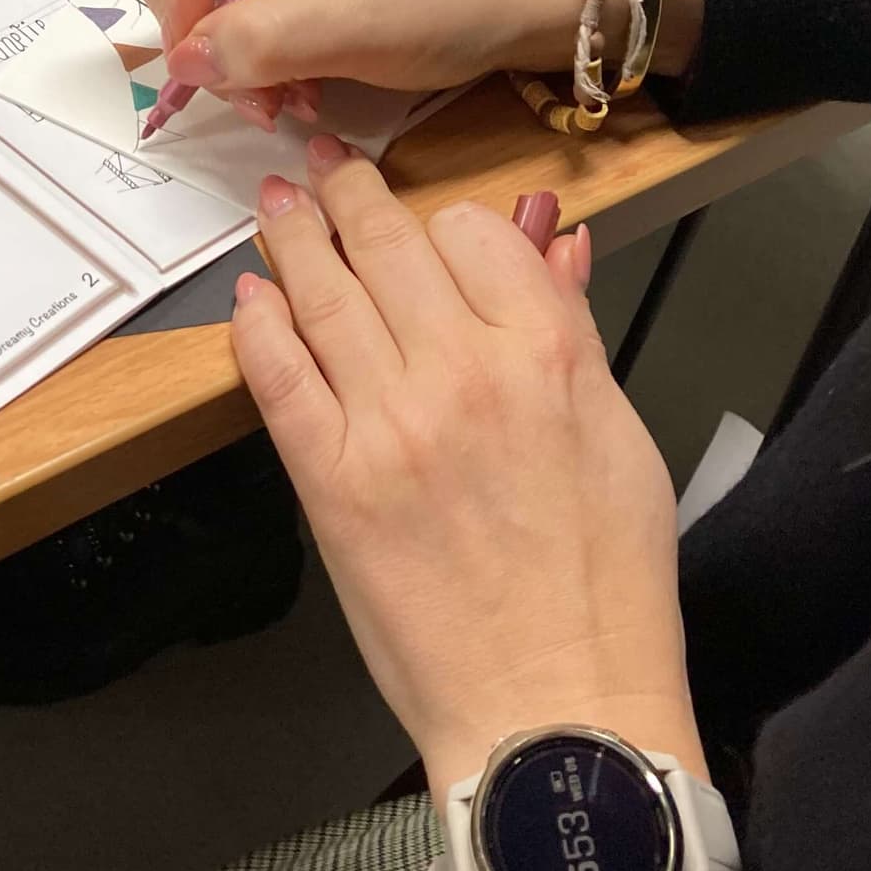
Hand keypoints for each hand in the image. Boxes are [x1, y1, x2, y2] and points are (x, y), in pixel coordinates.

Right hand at [121, 0, 595, 118]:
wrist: (520, 1)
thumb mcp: (352, 23)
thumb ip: (260, 41)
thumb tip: (183, 64)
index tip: (210, 45)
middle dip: (204, 33)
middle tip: (256, 91)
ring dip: (231, 57)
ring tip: (287, 95)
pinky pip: (230, 12)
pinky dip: (253, 58)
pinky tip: (297, 84)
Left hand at [234, 137, 704, 803]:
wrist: (555, 712)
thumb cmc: (605, 587)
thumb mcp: (620, 438)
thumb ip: (572, 328)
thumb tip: (553, 242)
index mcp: (546, 355)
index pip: (473, 234)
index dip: (445, 221)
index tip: (425, 222)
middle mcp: (464, 371)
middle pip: (389, 245)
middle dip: (348, 191)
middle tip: (320, 158)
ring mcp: (389, 423)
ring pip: (324, 293)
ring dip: (293, 233)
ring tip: (276, 197)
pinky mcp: (331, 480)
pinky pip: (279, 374)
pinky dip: (258, 324)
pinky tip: (250, 294)